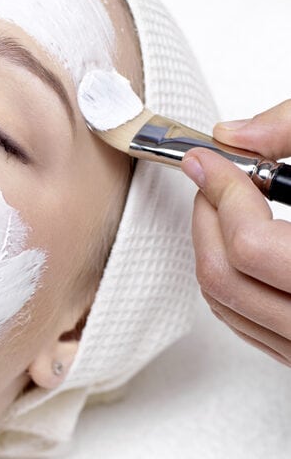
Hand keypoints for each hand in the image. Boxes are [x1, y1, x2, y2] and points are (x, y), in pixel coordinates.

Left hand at [181, 99, 290, 365]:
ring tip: (222, 206)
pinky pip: (246, 324)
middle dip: (206, 222)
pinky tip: (238, 243)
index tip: (207, 160)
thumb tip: (233, 134)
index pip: (252, 248)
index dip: (221, 195)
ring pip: (228, 307)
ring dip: (211, 250)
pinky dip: (228, 280)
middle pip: (225, 281)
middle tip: (208, 182)